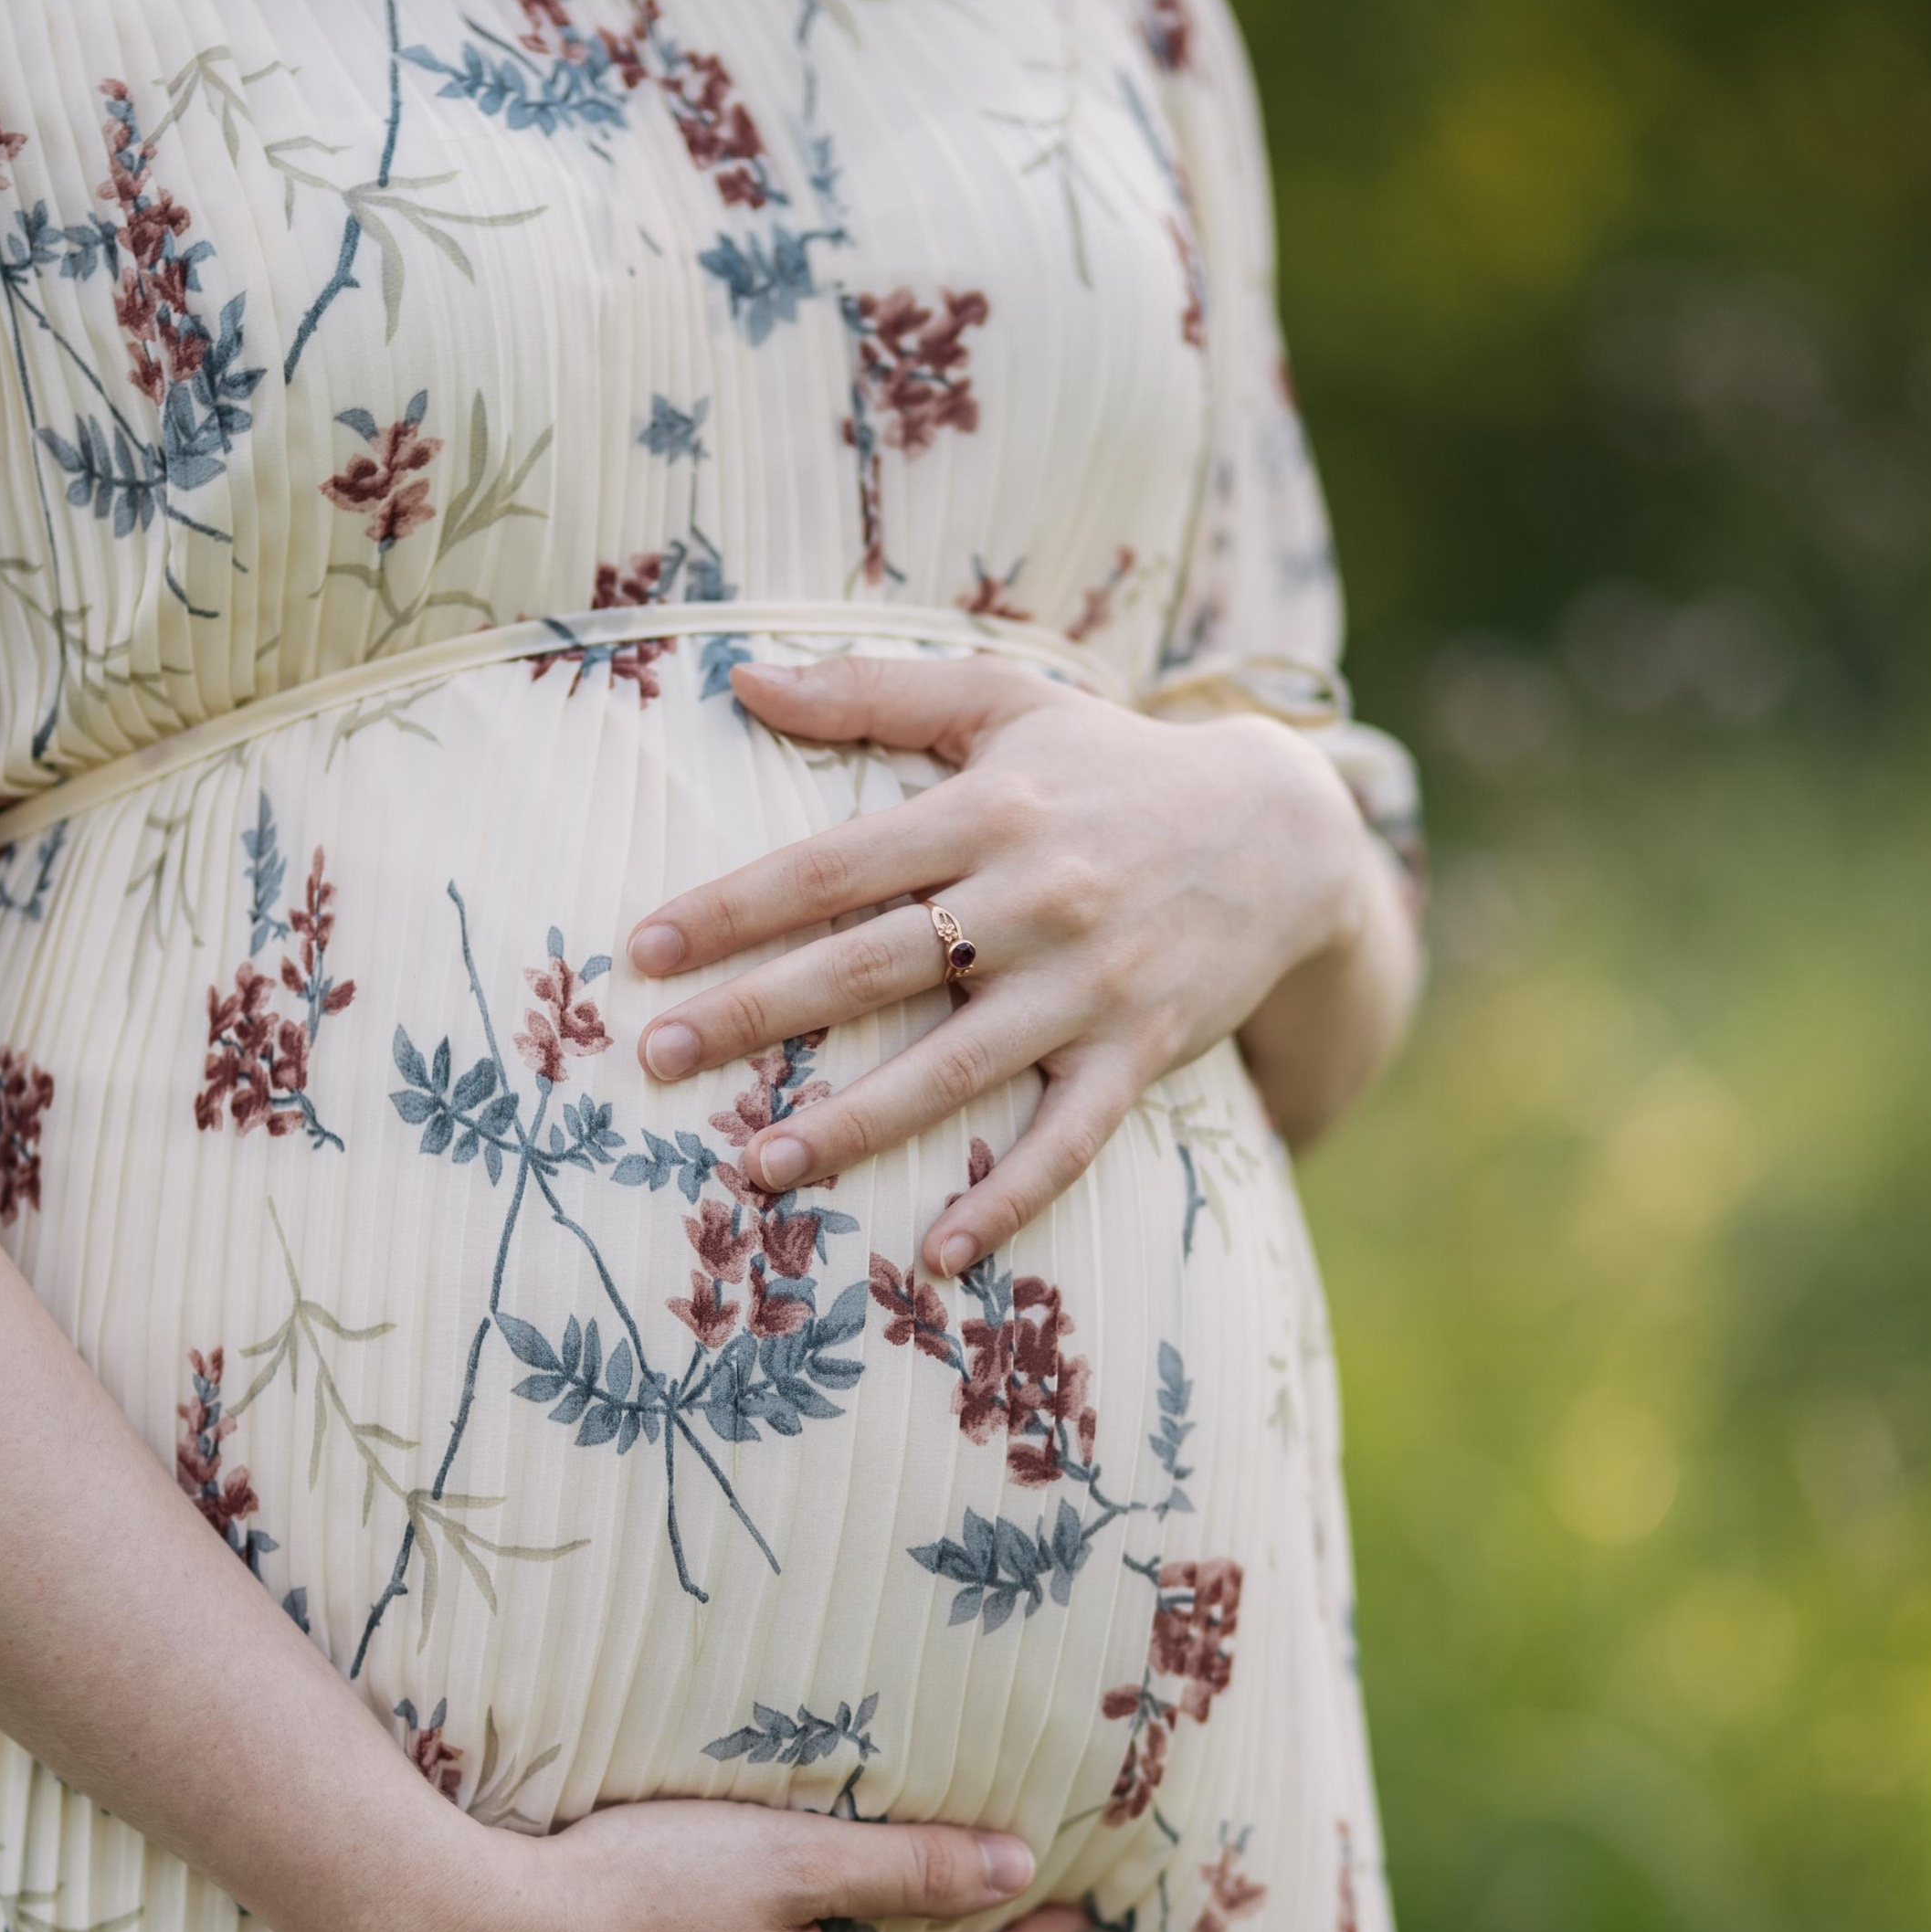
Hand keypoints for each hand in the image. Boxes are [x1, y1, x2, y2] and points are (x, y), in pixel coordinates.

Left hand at [624, 653, 1382, 1276]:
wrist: (1286, 832)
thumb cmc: (1115, 764)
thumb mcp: (1004, 703)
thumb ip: (872, 691)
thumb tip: (741, 678)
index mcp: (988, 811)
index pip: (834, 865)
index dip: (734, 905)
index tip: (644, 947)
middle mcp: (1036, 899)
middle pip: (873, 966)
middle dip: (757, 1014)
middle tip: (656, 1057)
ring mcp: (1089, 986)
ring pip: (956, 1066)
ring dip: (856, 1124)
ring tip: (760, 1167)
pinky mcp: (1140, 1053)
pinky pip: (1068, 1139)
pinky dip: (1011, 1200)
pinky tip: (940, 1253)